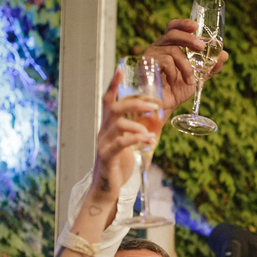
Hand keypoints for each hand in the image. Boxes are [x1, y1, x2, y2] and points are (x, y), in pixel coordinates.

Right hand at [87, 72, 157, 204]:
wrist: (106, 189)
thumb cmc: (118, 165)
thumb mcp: (127, 144)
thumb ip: (135, 130)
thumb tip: (153, 119)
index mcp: (108, 126)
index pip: (108, 100)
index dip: (113, 84)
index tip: (120, 68)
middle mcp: (103, 131)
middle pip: (115, 108)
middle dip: (135, 103)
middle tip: (153, 105)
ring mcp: (103, 144)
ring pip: (117, 124)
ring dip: (137, 125)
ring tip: (151, 132)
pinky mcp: (107, 157)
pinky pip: (120, 144)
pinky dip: (136, 140)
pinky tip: (148, 140)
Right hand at [144, 18, 229, 112]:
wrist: (166, 105)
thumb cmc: (178, 88)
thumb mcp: (197, 77)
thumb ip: (209, 67)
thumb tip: (225, 55)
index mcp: (170, 45)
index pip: (174, 27)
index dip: (183, 24)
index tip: (196, 26)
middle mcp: (160, 46)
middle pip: (173, 34)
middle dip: (189, 39)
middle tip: (202, 47)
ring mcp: (152, 54)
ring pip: (173, 51)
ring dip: (186, 67)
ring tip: (190, 80)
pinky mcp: (146, 65)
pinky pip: (165, 62)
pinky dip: (174, 73)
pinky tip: (174, 81)